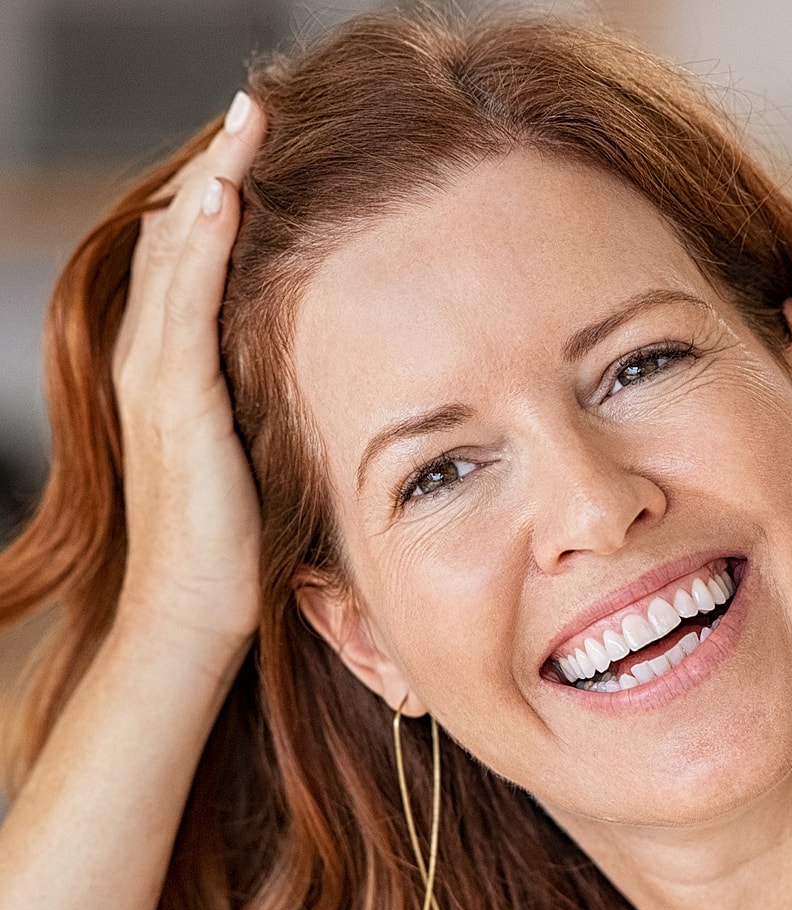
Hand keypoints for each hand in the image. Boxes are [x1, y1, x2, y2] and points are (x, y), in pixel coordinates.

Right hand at [111, 92, 267, 648]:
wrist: (194, 611)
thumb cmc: (236, 545)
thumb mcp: (256, 450)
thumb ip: (272, 399)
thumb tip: (330, 368)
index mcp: (174, 368)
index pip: (195, 257)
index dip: (225, 195)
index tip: (268, 147)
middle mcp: (153, 358)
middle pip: (181, 234)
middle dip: (220, 167)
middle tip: (259, 107)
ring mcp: (156, 376)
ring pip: (177, 251)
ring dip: (212, 179)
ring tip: (247, 118)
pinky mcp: (175, 402)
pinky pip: (184, 302)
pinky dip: (203, 243)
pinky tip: (226, 193)